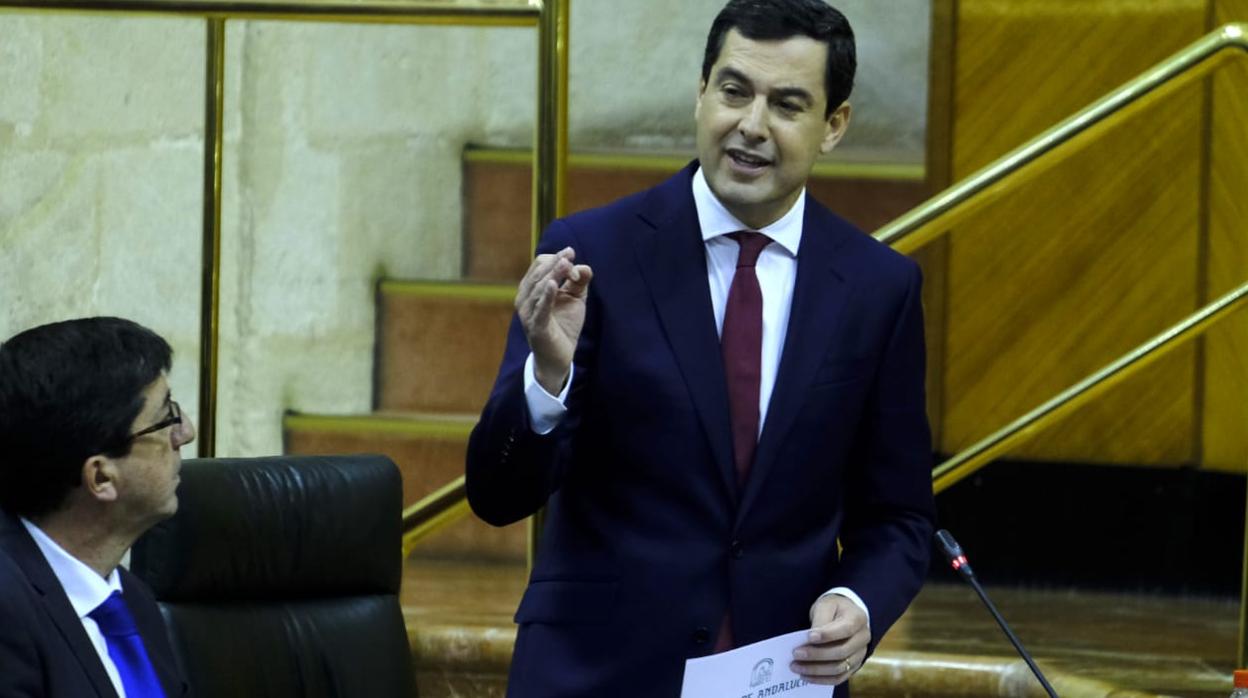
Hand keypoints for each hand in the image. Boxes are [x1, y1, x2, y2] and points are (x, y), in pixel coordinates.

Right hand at [516, 246, 592, 393]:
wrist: (558, 356)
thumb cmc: (564, 325)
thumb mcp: (575, 298)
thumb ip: (579, 280)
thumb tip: (583, 267)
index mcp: (532, 289)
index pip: (540, 265)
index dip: (557, 259)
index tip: (572, 257)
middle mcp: (525, 298)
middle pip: (538, 273)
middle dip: (555, 263)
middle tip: (569, 255)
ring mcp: (528, 313)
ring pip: (538, 288)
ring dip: (553, 274)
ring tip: (565, 265)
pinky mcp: (536, 327)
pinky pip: (540, 309)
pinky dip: (546, 296)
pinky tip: (552, 284)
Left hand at [790, 594, 869, 685]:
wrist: (846, 615)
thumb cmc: (834, 608)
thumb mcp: (826, 605)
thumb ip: (820, 620)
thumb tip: (810, 639)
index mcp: (858, 619)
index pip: (845, 629)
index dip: (827, 635)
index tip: (808, 637)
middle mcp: (863, 638)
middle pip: (842, 652)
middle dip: (817, 654)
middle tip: (796, 653)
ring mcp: (860, 655)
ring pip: (839, 668)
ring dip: (816, 670)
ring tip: (796, 666)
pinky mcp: (853, 667)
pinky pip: (838, 678)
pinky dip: (821, 679)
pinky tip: (805, 676)